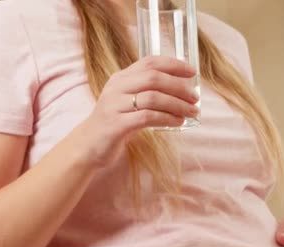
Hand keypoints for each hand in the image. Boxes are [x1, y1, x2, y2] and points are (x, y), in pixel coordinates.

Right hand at [73, 56, 198, 166]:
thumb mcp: (128, 102)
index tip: (192, 72)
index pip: (149, 62)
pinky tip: (178, 123)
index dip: (173, 64)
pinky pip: (147, 117)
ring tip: (191, 112)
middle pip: (153, 78)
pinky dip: (167, 118)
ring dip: (177, 104)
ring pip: (153, 97)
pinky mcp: (116, 124)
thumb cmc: (115, 123)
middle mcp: (116, 88)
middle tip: (195, 98)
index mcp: (121, 78)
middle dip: (179, 87)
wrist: (88, 147)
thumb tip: (183, 90)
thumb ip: (147, 92)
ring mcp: (114, 105)